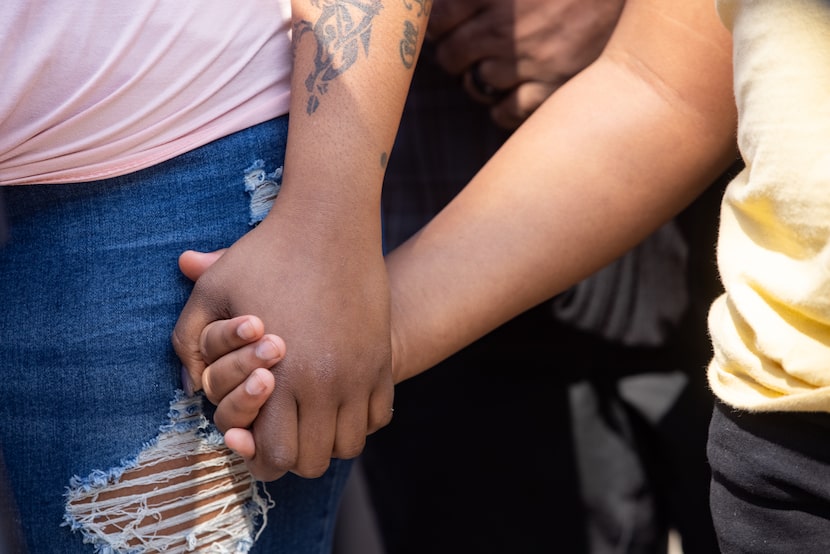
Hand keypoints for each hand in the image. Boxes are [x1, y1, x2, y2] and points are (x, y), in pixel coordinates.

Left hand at [172, 211, 393, 481]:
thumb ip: (190, 338)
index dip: (260, 457)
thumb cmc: (267, 254)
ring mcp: (360, 373)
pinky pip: (379, 416)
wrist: (330, 222)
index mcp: (278, 376)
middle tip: (283, 431)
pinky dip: (360, 420)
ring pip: (349, 445)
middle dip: (295, 456)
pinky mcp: (381, 358)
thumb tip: (189, 385)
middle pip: (314, 461)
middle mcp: (324, 384)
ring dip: (328, 441)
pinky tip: (341, 400)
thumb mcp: (215, 289)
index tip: (254, 438)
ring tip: (312, 418)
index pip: (275, 455)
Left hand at [428, 0, 624, 128]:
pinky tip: (512, 94)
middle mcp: (507, 29)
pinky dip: (502, 108)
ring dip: (478, 79)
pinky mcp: (553, 86)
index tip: (445, 26)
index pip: (440, 19)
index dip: (438, 25)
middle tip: (465, 50)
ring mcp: (530, 61)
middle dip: (454, 55)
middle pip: (452, 57)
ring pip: (476, 86)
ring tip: (493, 68)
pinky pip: (506, 112)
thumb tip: (447, 6)